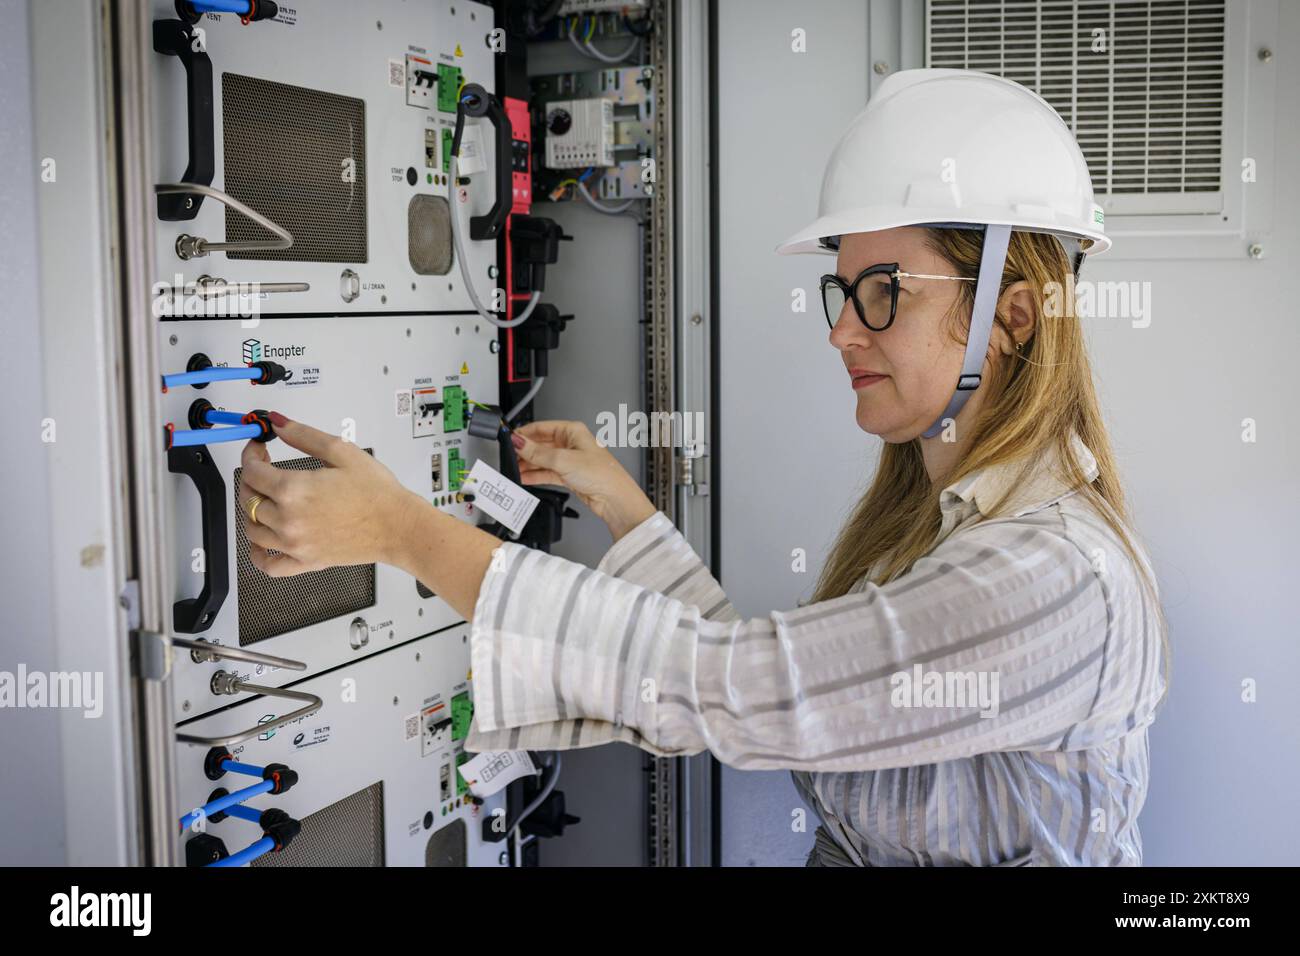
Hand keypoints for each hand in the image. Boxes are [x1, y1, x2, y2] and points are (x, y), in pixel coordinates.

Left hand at [238, 413, 421, 576]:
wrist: (398, 526)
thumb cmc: (377, 493)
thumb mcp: (341, 451)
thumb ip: (303, 435)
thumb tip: (278, 423)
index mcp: (294, 490)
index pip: (252, 471)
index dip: (251, 454)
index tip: (259, 449)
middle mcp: (288, 520)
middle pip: (248, 498)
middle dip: (252, 478)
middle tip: (265, 468)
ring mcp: (294, 544)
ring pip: (252, 528)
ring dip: (252, 510)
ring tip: (266, 499)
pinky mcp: (305, 561)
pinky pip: (268, 565)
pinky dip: (257, 553)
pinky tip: (262, 540)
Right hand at [513, 420, 655, 541]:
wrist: (614, 499)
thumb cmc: (602, 474)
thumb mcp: (563, 460)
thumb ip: (537, 452)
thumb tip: (519, 442)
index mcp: (573, 431)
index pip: (542, 427)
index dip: (525, 433)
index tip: (510, 440)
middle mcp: (571, 444)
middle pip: (541, 444)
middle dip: (525, 452)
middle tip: (509, 457)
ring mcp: (570, 460)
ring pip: (543, 460)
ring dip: (528, 465)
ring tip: (514, 469)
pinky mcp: (569, 475)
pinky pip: (547, 473)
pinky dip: (536, 475)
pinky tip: (524, 478)